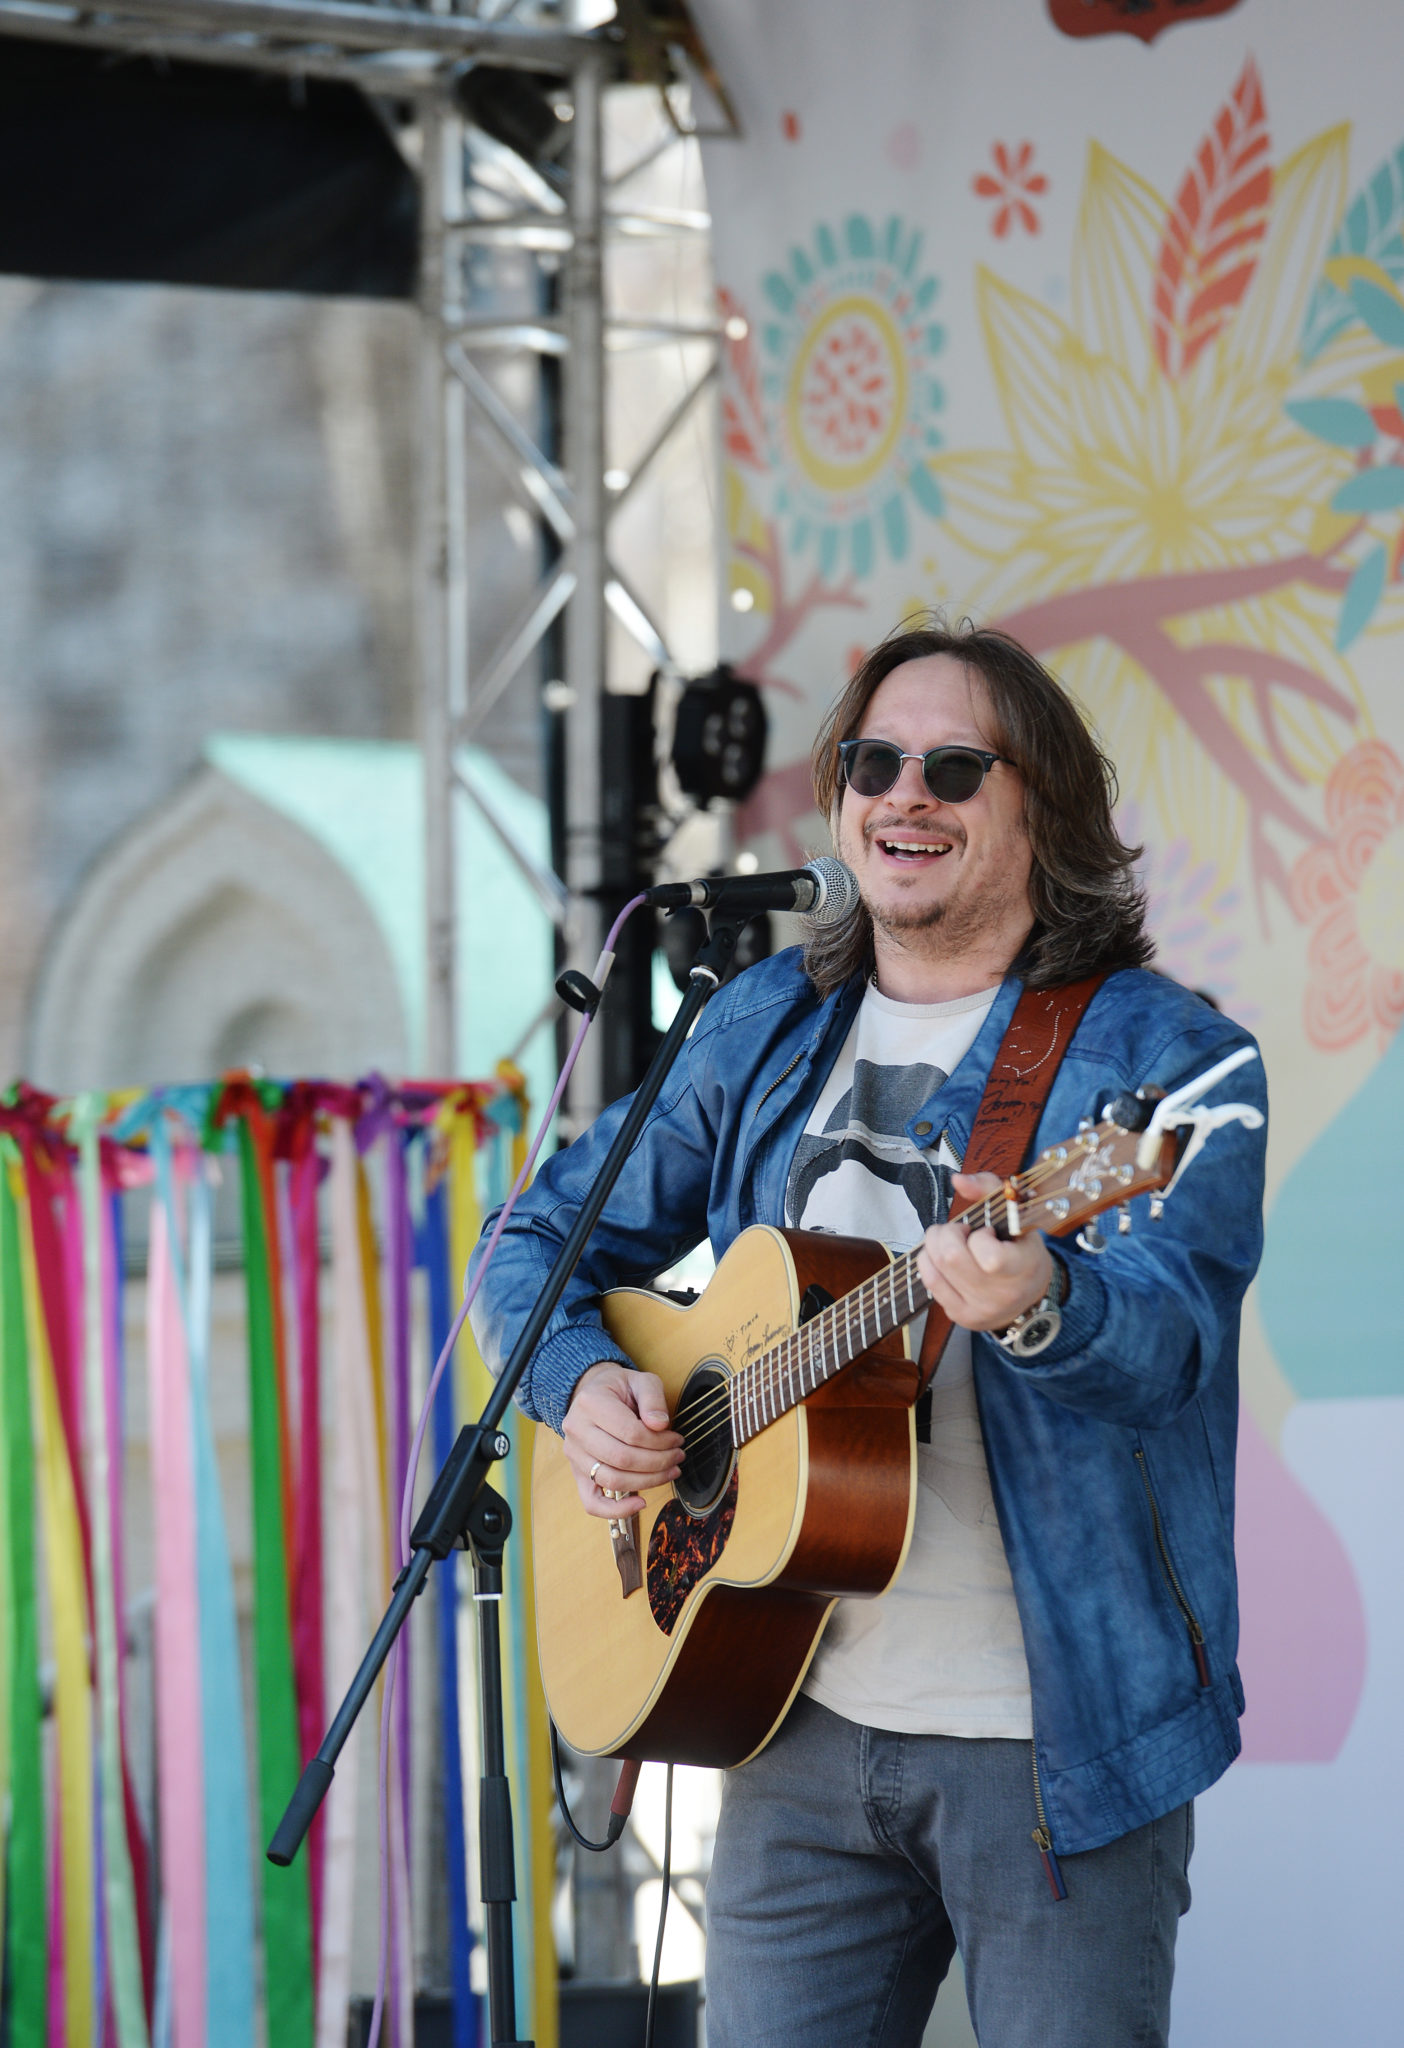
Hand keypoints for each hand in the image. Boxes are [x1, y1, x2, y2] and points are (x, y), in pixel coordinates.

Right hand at [561, 1361, 683, 1518]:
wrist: (594, 1393)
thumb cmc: (619, 1388)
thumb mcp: (641, 1381)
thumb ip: (653, 1398)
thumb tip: (660, 1425)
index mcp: (591, 1403)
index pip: (630, 1432)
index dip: (659, 1442)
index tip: (677, 1440)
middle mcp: (576, 1430)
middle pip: (622, 1458)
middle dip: (657, 1462)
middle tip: (678, 1457)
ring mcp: (574, 1454)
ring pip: (612, 1480)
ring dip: (647, 1481)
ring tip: (669, 1472)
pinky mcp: (578, 1473)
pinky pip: (591, 1502)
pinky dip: (615, 1511)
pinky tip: (640, 1503)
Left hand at [916, 1172, 1052, 1333]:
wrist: (1030, 1294)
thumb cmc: (1022, 1248)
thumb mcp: (1017, 1215)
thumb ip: (989, 1189)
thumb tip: (958, 1180)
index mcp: (1023, 1270)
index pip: (989, 1257)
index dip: (979, 1236)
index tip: (986, 1232)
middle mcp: (1001, 1295)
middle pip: (951, 1258)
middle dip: (947, 1233)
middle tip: (960, 1230)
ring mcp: (979, 1310)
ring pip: (936, 1268)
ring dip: (935, 1244)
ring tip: (951, 1241)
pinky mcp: (961, 1316)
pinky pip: (930, 1281)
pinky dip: (929, 1260)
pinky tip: (943, 1257)